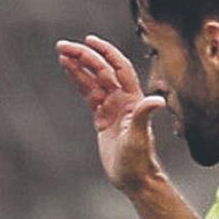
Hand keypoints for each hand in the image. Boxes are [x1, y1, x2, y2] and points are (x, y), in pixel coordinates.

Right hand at [56, 35, 167, 194]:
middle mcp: (123, 98)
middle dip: (83, 56)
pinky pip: (88, 93)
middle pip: (101, 70)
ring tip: (61, 53)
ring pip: (92, 79)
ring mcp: (112, 106)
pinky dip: (78, 81)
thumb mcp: (138, 138)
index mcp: (132, 99)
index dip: (105, 52)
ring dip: (78, 65)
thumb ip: (143, 116)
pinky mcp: (102, 116)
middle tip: (62, 46)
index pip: (118, 68)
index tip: (88, 41)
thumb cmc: (139, 160)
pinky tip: (68, 70)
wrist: (134, 177)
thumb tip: (157, 100)